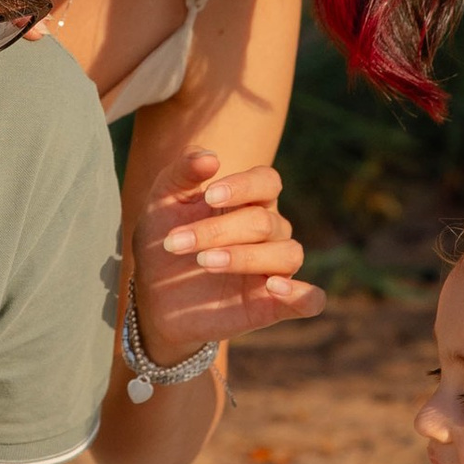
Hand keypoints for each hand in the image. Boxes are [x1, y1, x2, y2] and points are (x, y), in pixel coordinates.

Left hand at [135, 148, 325, 360]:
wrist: (152, 294)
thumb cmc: (164, 239)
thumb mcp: (163, 201)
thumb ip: (183, 172)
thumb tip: (211, 157)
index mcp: (249, 201)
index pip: (267, 181)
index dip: (243, 186)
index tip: (209, 196)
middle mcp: (270, 232)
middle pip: (264, 221)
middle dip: (218, 231)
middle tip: (176, 243)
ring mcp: (274, 269)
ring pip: (287, 254)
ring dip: (247, 257)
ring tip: (204, 263)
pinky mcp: (272, 306)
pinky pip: (311, 299)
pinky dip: (302, 295)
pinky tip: (274, 287)